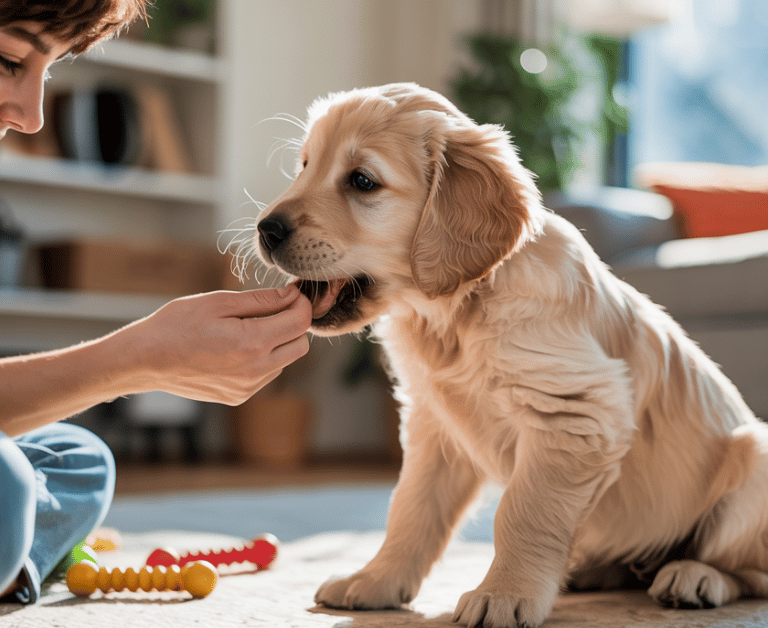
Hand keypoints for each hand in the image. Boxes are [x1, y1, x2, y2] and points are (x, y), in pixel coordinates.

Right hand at [120, 285, 311, 404]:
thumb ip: (261, 300)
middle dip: (293, 324)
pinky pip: (267, 374)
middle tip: (272, 308)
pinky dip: (262, 358)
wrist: (145, 360)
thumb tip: (292, 294)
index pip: (300, 322)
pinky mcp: (239, 397)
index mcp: (252, 343)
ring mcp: (248, 388)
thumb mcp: (219, 302)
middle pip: (301, 344)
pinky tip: (236, 347)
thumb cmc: (177, 324)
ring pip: (286, 360)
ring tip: (245, 329)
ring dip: (277, 342)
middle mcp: (255, 371)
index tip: (291, 292)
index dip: (300, 303)